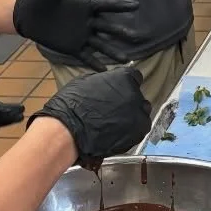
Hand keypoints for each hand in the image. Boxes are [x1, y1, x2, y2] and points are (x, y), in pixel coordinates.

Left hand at [12, 0, 136, 69]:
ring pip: (101, 45)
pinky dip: (95, 63)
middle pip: (108, 28)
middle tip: (135, 37)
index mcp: (86, 5)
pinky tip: (105, 71)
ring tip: (125, 60)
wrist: (29, 16)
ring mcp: (82, 36)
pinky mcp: (73, 48)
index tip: (136, 5)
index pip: (107, 5)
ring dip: (113, 52)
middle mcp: (88, 21)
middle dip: (121, 32)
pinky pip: (86, 56)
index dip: (121, 6)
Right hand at [33, 64, 149, 165]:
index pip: (134, 77)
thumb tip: (109, 83)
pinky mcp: (137, 134)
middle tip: (114, 109)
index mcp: (124, 78)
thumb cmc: (71, 105)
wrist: (68, 131)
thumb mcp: (86, 82)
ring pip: (142, 114)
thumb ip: (104, 81)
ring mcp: (138, 115)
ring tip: (116, 123)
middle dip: (129, 102)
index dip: (126, 84)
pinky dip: (131, 132)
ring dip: (132, 116)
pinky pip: (140, 130)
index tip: (120, 90)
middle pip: (138, 97)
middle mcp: (135, 95)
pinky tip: (117, 133)